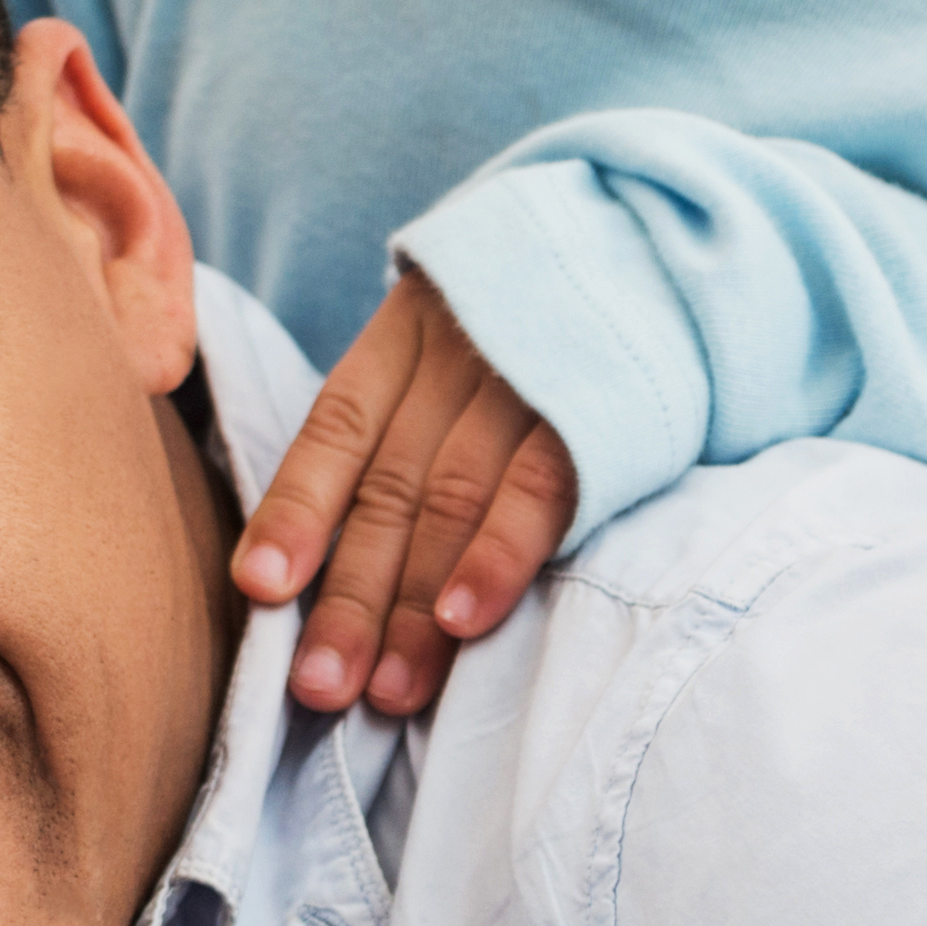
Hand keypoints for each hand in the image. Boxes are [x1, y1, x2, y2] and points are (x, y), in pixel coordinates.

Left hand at [229, 267, 573, 714]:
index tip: (258, 588)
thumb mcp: (458, 331)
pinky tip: (463, 622)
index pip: (336, 429)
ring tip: (387, 690)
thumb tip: (322, 547)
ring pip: (453, 501)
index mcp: (409, 335)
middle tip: (317, 687)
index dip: (294, 510)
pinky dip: (498, 557)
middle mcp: (459, 355)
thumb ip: (404, 417)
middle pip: (388, 488)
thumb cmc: (542, 319)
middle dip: (348, 595)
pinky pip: (541, 489)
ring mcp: (532, 379)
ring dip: (415, 604)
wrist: (668, 235)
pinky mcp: (604, 407)